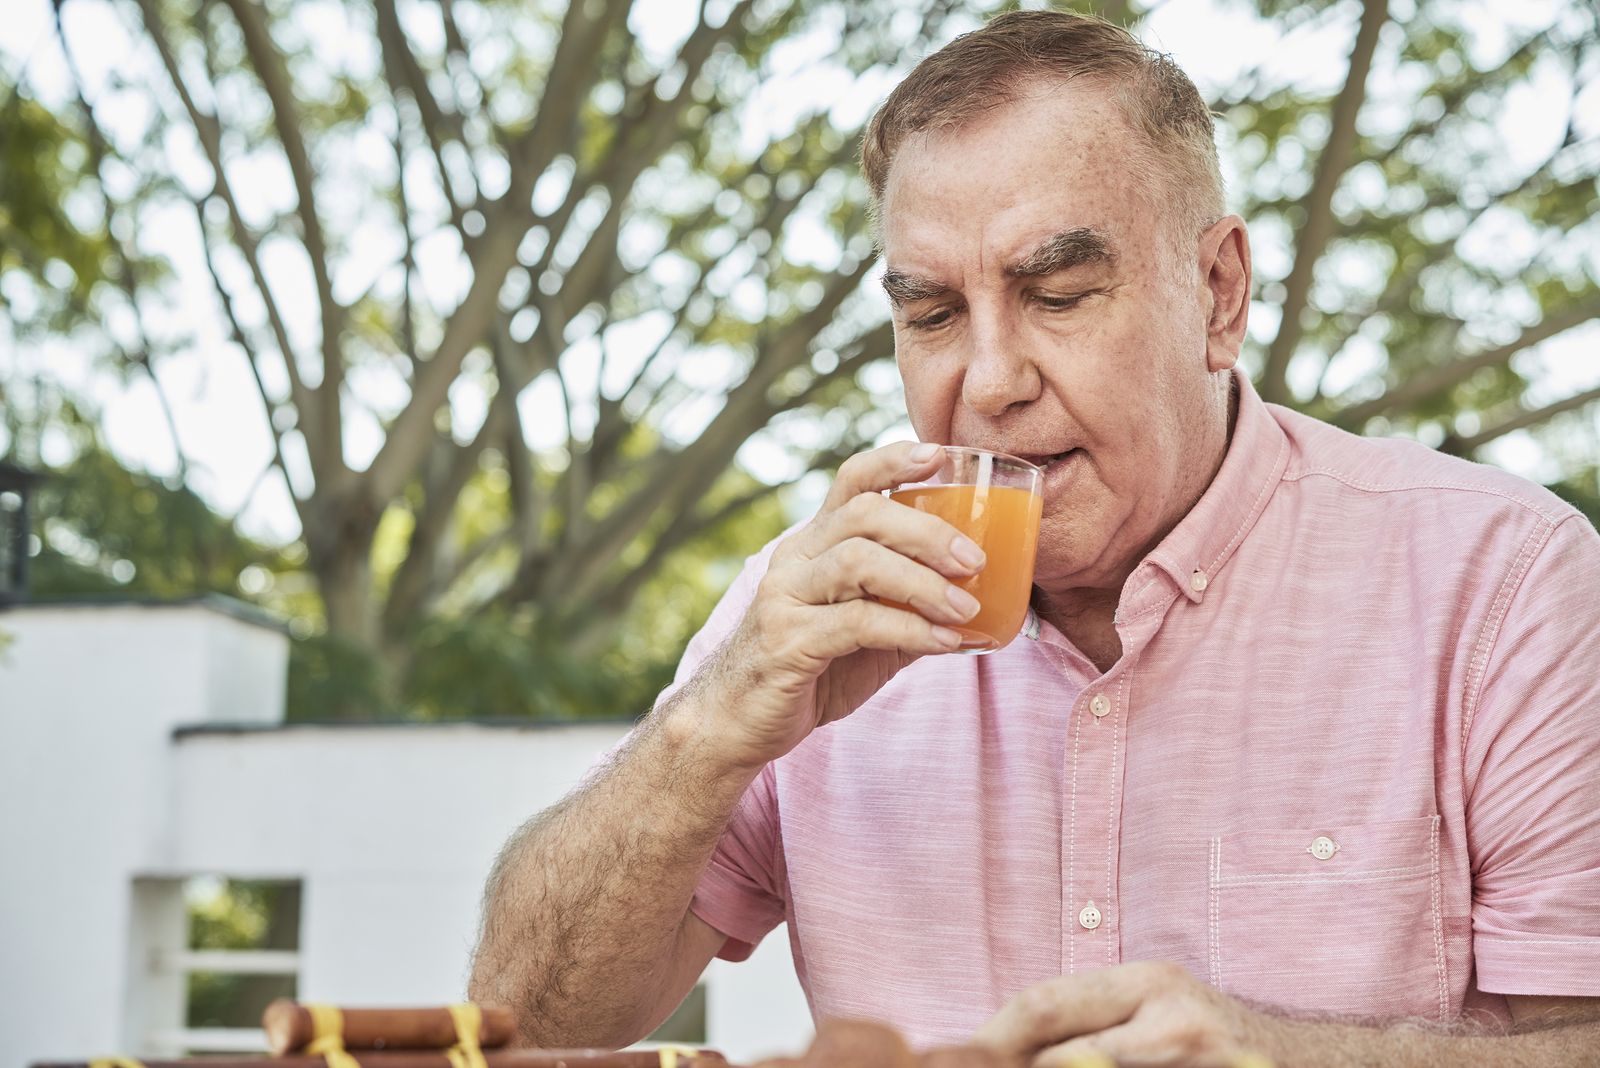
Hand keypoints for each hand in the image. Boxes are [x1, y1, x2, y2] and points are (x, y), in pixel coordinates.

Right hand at [696, 441, 986, 769]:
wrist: (737, 721)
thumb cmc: (807, 669)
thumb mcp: (865, 632)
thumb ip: (908, 608)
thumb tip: (978, 603)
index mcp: (814, 544)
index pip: (851, 481)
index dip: (894, 461)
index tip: (940, 454)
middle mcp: (795, 559)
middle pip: (863, 514)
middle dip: (926, 531)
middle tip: (975, 560)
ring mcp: (786, 598)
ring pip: (857, 561)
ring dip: (922, 582)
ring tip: (965, 608)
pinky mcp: (787, 642)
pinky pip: (856, 622)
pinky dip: (909, 628)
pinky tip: (944, 642)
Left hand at [972, 962, 1280, 1066]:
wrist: (1314, 1064)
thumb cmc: (1213, 1040)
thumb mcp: (1154, 1008)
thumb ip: (1092, 1017)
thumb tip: (1002, 1044)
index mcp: (1146, 981)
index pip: (1045, 1005)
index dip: (995, 1037)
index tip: (964, 1056)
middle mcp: (1170, 1014)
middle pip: (1060, 1049)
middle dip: (1015, 1063)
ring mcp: (1190, 1053)